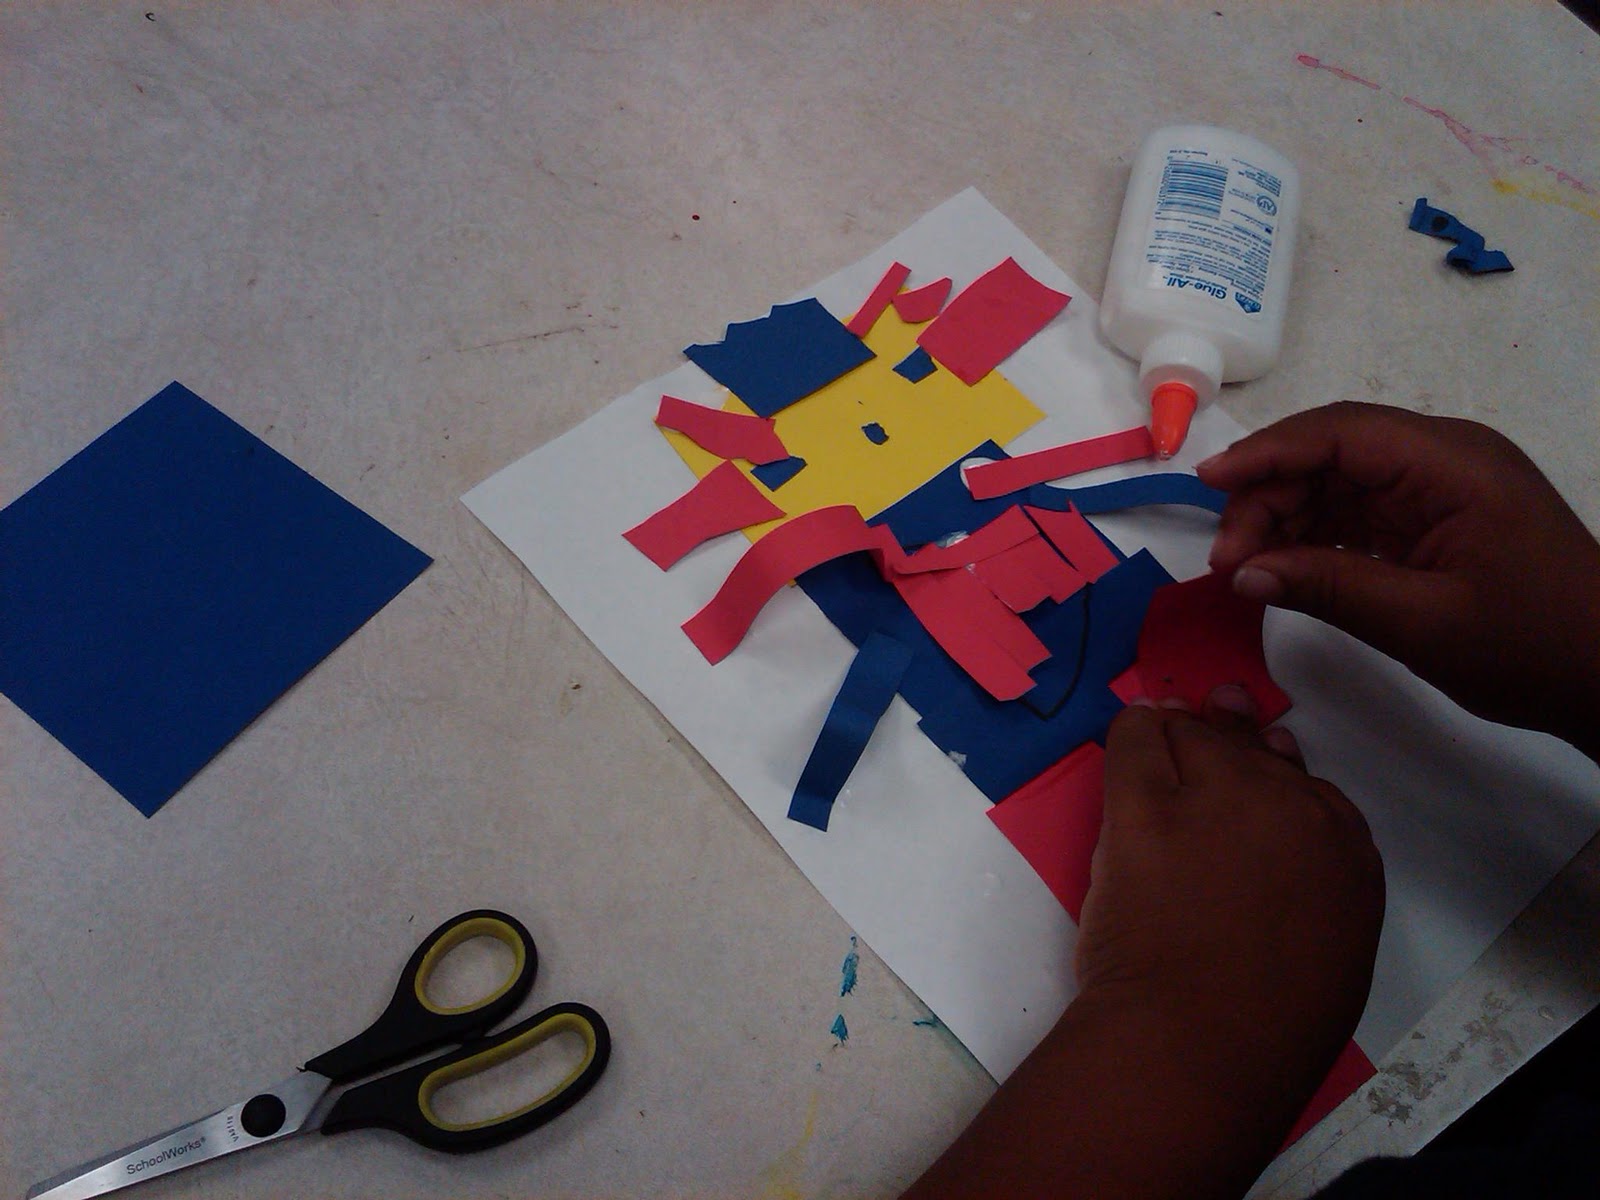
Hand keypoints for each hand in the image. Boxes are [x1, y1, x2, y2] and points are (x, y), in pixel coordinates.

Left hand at [902, 691, 1382, 1199]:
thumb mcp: (1329, 956)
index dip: (1268, 782)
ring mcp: (1218, 796)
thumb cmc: (1265, 1030)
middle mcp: (1291, 807)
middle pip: (1250, 752)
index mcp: (1347, 853)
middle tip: (1198, 743)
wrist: (1197, 1043)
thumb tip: (1278, 868)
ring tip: (1158, 741)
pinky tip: (1133, 732)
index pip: (1306, 787)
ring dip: (1177, 738)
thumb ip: (1313, 893)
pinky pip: (1137, 736)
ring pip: (1194, 733)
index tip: (1245, 788)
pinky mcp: (1146, 802)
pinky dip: (1134, 730)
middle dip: (1224, 749)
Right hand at [1199, 402, 1599, 757]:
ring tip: (1245, 569)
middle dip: (1269, 495)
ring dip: (1285, 518)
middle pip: (1333, 453)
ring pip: (1338, 481)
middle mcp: (1445, 460)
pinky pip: (1360, 511)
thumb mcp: (1423, 622)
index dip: (1268, 453)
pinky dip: (1315, 536)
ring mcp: (1440, 489)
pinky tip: (1281, 567)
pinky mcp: (1435, 520)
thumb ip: (1328, 588)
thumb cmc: (1531, 647)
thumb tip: (1243, 573)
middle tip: (1228, 560)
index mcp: (1452, 464)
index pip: (1342, 433)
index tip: (1208, 484)